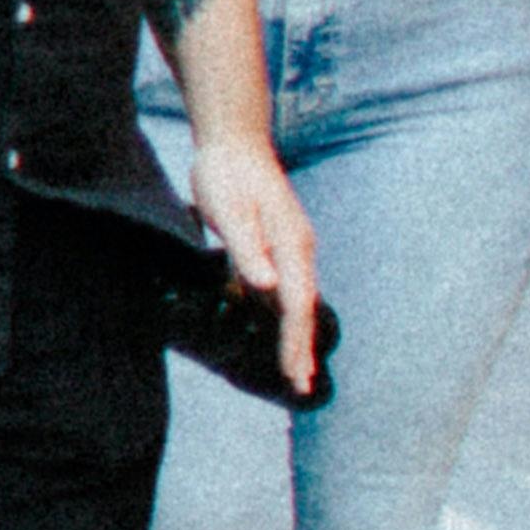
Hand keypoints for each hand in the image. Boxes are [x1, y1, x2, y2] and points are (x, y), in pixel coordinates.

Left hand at [202, 133, 328, 400]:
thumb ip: (249, 249)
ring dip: (294, 335)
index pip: (297, 304)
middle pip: (303, 308)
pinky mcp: (276, 244)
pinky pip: (284, 288)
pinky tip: (275, 330)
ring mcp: (290, 248)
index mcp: (292, 245)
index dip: (294, 340)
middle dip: (301, 347)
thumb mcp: (230, 211)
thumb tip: (269, 286)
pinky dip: (282, 314)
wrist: (232, 142)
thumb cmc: (226, 176)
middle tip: (301, 387)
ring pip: (295, 301)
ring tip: (294, 370)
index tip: (293, 372)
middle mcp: (298, 250)